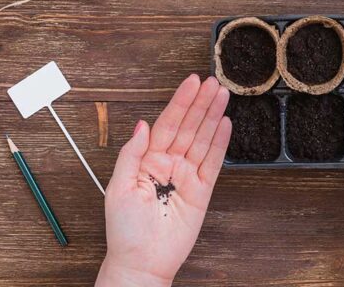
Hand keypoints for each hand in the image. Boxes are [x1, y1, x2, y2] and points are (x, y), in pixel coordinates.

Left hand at [95, 75, 231, 286]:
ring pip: (202, 139)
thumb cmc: (125, 230)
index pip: (166, 123)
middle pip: (187, 127)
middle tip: (213, 83)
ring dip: (212, 116)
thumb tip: (142, 125)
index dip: (180, 102)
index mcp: (147, 160)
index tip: (191, 83)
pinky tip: (225, 124)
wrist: (142, 261)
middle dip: (200, 104)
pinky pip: (213, 162)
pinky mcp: (202, 191)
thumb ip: (131, 154)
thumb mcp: (118, 186)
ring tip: (222, 95)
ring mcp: (186, 176)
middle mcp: (168, 164)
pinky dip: (220, 143)